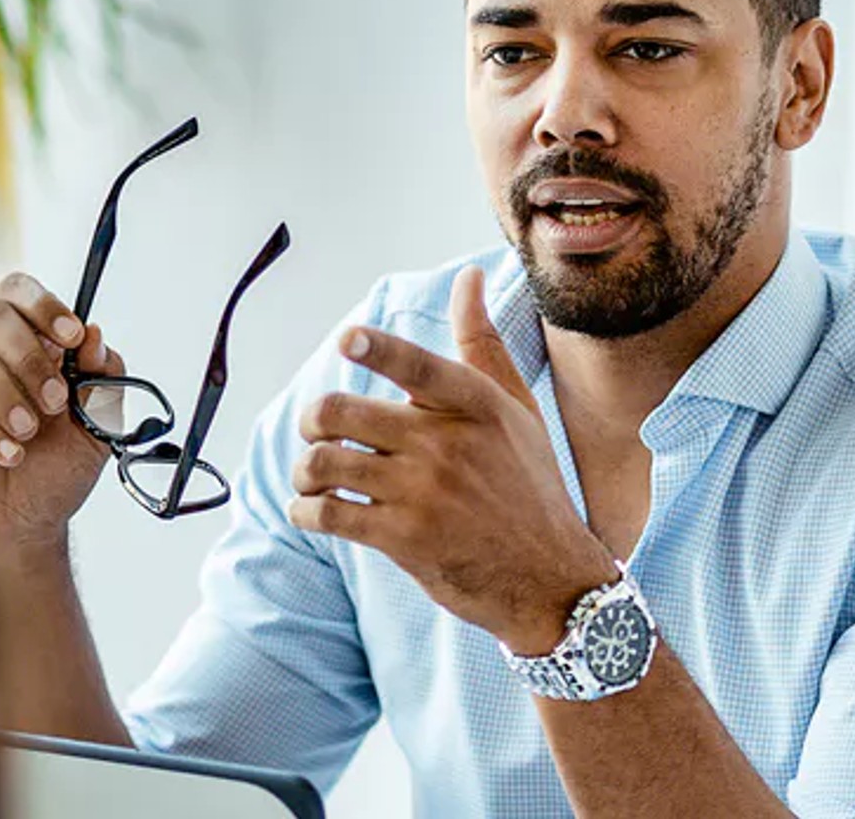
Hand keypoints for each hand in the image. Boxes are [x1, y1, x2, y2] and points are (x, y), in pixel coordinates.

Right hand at [0, 272, 123, 569]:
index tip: (71, 336)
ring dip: (2, 390)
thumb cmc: (50, 479)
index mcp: (23, 345)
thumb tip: (97, 340)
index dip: (44, 304)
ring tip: (26, 434)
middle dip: (27, 355)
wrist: (19, 533)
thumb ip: (103, 383)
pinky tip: (6, 453)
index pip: (19, 292)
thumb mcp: (97, 430)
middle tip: (52, 402)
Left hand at [292, 267, 616, 651]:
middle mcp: (446, 444)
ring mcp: (423, 493)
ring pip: (325, 463)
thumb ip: (482, 343)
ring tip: (313, 476)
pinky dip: (305, 511)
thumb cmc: (529, 484)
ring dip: (304, 470)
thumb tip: (469, 277)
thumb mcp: (516, 409)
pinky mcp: (404, 539)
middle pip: (340, 412)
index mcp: (473, 404)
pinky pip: (329, 514)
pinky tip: (313, 511)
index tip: (346, 340)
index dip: (375, 349)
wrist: (550, 578)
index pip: (416, 365)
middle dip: (313, 421)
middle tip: (318, 432)